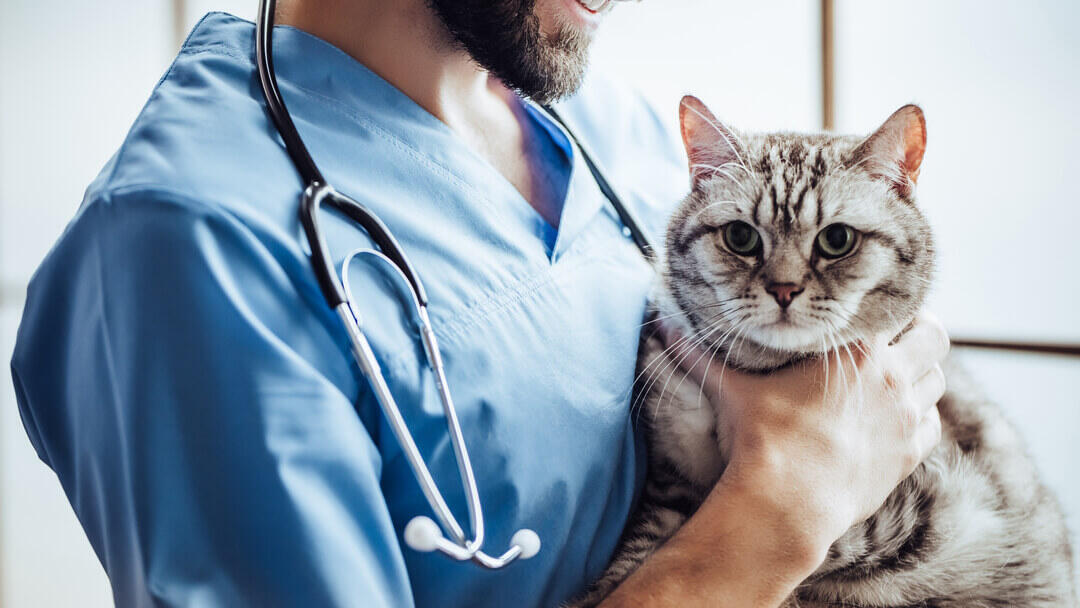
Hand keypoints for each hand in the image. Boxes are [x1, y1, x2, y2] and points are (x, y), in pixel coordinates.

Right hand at [671, 311, 949, 563]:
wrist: (788, 503)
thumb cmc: (763, 440)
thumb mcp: (731, 390)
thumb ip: (700, 355)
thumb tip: (663, 326)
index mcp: (858, 352)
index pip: (896, 306)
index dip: (888, 302)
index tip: (873, 306)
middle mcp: (893, 379)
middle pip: (934, 336)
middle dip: (921, 331)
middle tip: (898, 335)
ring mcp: (906, 419)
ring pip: (937, 380)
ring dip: (921, 373)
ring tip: (896, 375)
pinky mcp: (908, 455)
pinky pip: (931, 424)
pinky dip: (920, 416)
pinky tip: (896, 418)